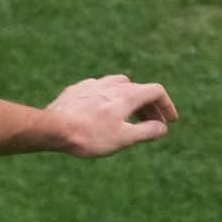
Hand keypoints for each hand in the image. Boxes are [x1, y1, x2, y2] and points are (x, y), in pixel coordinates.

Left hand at [49, 75, 178, 157]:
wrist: (51, 128)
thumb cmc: (89, 135)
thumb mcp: (123, 138)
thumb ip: (146, 132)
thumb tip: (162, 128)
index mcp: (128, 94)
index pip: (156, 92)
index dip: (167, 106)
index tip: (170, 121)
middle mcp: (112, 84)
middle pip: (138, 90)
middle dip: (149, 108)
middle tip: (152, 124)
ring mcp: (93, 84)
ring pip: (118, 86)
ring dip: (128, 100)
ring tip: (128, 116)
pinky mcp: (76, 89)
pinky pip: (97, 90)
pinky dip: (107, 100)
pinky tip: (100, 112)